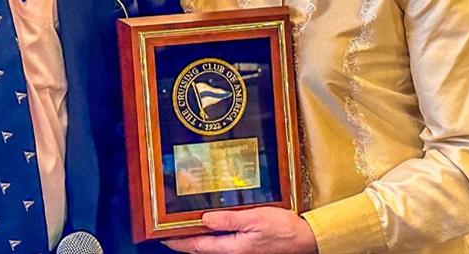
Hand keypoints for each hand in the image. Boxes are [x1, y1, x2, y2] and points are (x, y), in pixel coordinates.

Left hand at [162, 207, 316, 253]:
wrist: (305, 239)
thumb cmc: (282, 229)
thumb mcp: (254, 219)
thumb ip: (229, 220)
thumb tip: (204, 218)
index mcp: (233, 248)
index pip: (199, 246)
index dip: (180, 242)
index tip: (164, 238)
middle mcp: (234, 252)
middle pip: (202, 247)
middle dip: (185, 241)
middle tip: (168, 232)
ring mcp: (241, 250)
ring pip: (212, 245)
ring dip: (198, 238)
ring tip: (184, 227)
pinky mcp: (248, 247)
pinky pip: (223, 242)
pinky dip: (213, 235)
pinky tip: (210, 225)